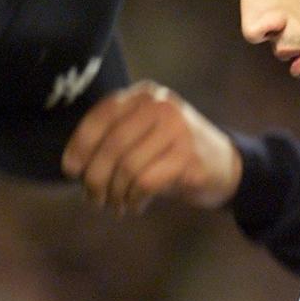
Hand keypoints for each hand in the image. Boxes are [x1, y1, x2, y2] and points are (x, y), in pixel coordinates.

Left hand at [61, 81, 242, 213]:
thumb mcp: (146, 131)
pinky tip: (135, 205)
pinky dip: (133, 199)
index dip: (81, 144)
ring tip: (115, 205)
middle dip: (96, 178)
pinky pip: (145, 183)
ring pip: (127, 168)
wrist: (227, 165)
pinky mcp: (188, 158)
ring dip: (114, 194)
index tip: (72, 170)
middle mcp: (161, 106)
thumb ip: (116, 135)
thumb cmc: (174, 151)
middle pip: (112, 146)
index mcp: (146, 95)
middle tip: (94, 198)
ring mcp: (177, 130)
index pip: (102, 115)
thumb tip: (74, 165)